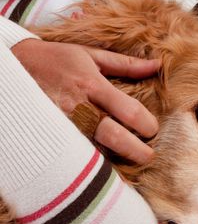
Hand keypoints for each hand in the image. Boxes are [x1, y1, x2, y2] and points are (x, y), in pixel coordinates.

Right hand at [12, 38, 159, 163]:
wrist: (11, 67)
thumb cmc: (56, 60)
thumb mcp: (90, 56)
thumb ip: (126, 64)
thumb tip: (157, 65)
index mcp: (92, 85)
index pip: (129, 111)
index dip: (147, 125)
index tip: (152, 129)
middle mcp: (78, 107)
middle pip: (114, 136)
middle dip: (137, 151)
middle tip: (148, 156)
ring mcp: (64, 124)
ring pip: (95, 151)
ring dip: (116, 159)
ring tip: (130, 162)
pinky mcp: (53, 136)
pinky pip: (77, 154)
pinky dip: (94, 162)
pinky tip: (105, 168)